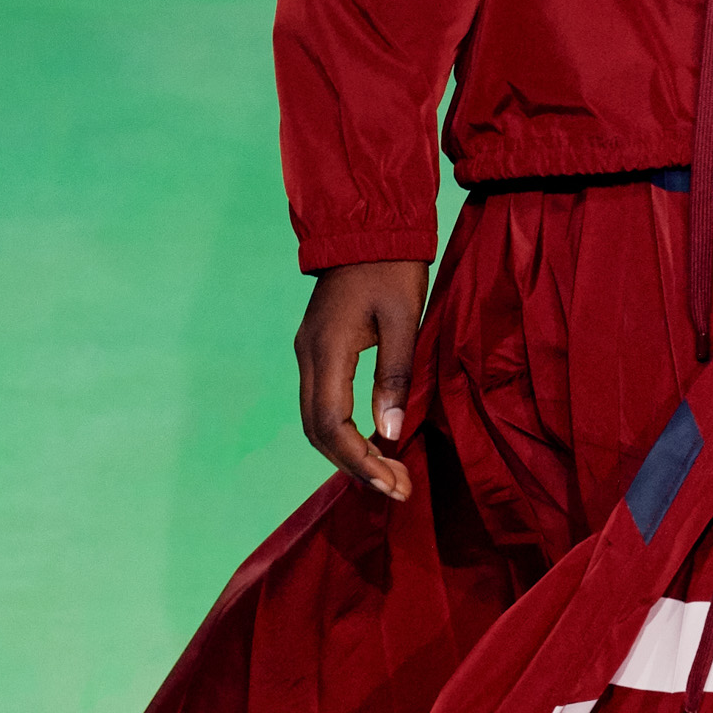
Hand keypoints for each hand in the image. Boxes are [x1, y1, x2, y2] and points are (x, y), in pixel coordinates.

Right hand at [295, 260, 429, 500]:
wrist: (367, 225)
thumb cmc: (392, 267)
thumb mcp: (403, 319)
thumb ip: (395, 375)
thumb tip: (390, 432)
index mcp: (327, 350)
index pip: (331, 425)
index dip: (359, 461)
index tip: (392, 484)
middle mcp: (308, 356)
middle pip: (318, 431)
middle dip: (355, 465)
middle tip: (397, 487)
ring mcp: (308, 352)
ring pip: (316, 420)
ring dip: (349, 451)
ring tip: (389, 474)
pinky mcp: (317, 348)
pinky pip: (321, 402)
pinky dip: (344, 430)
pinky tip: (373, 441)